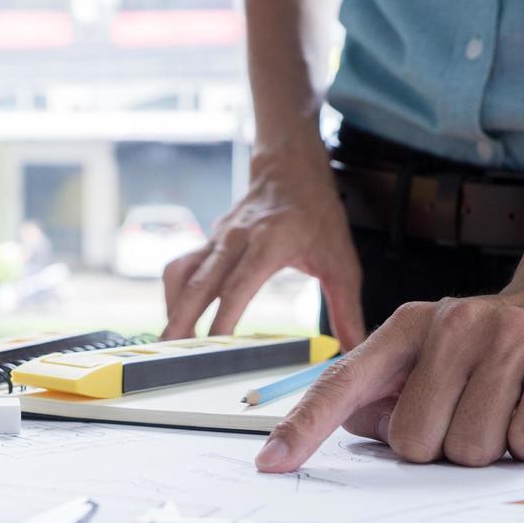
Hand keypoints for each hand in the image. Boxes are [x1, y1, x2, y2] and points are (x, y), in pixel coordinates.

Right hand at [161, 139, 365, 345]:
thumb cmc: (317, 214)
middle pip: (199, 284)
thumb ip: (346, 309)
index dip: (223, 319)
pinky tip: (178, 316)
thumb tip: (353, 348)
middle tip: (171, 354)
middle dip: (181, 321)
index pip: (238, 286)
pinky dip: (174, 294)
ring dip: (172, 308)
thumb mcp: (341, 261)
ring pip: (182, 274)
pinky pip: (182, 268)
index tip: (215, 346)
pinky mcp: (208, 241)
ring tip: (169, 342)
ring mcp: (218, 238)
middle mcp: (237, 239)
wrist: (291, 169)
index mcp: (270, 242)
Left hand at [255, 284, 523, 469]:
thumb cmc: (488, 347)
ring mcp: (509, 337)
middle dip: (440, 448)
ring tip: (505, 408)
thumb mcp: (425, 359)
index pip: (342, 383)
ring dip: (489, 448)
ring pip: (470, 447)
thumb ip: (381, 396)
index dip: (305, 428)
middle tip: (468, 416)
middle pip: (413, 441)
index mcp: (406, 327)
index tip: (271, 463)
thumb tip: (352, 429)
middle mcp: (452, 323)